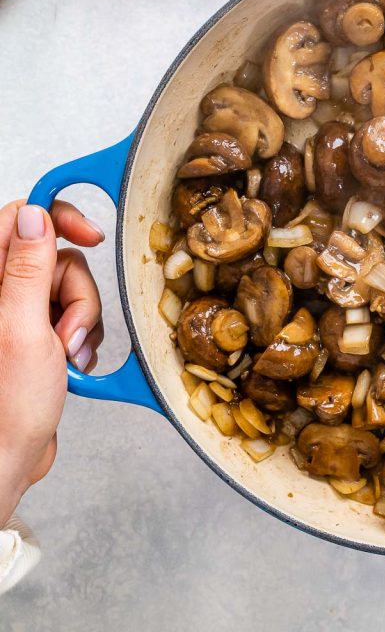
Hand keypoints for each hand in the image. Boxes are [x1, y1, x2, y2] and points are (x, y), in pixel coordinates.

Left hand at [0, 201, 103, 522]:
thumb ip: (26, 269)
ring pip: (69, 287)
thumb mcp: (22, 329)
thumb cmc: (6, 406)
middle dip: (74, 293)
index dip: (58, 219)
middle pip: (55, 258)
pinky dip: (80, 335)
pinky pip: (72, 314)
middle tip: (64, 330)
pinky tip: (69, 360)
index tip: (89, 236)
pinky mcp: (35, 332)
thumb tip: (35, 218)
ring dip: (80, 320)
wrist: (7, 456)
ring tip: (66, 353)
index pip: (19, 219)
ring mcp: (17, 312)